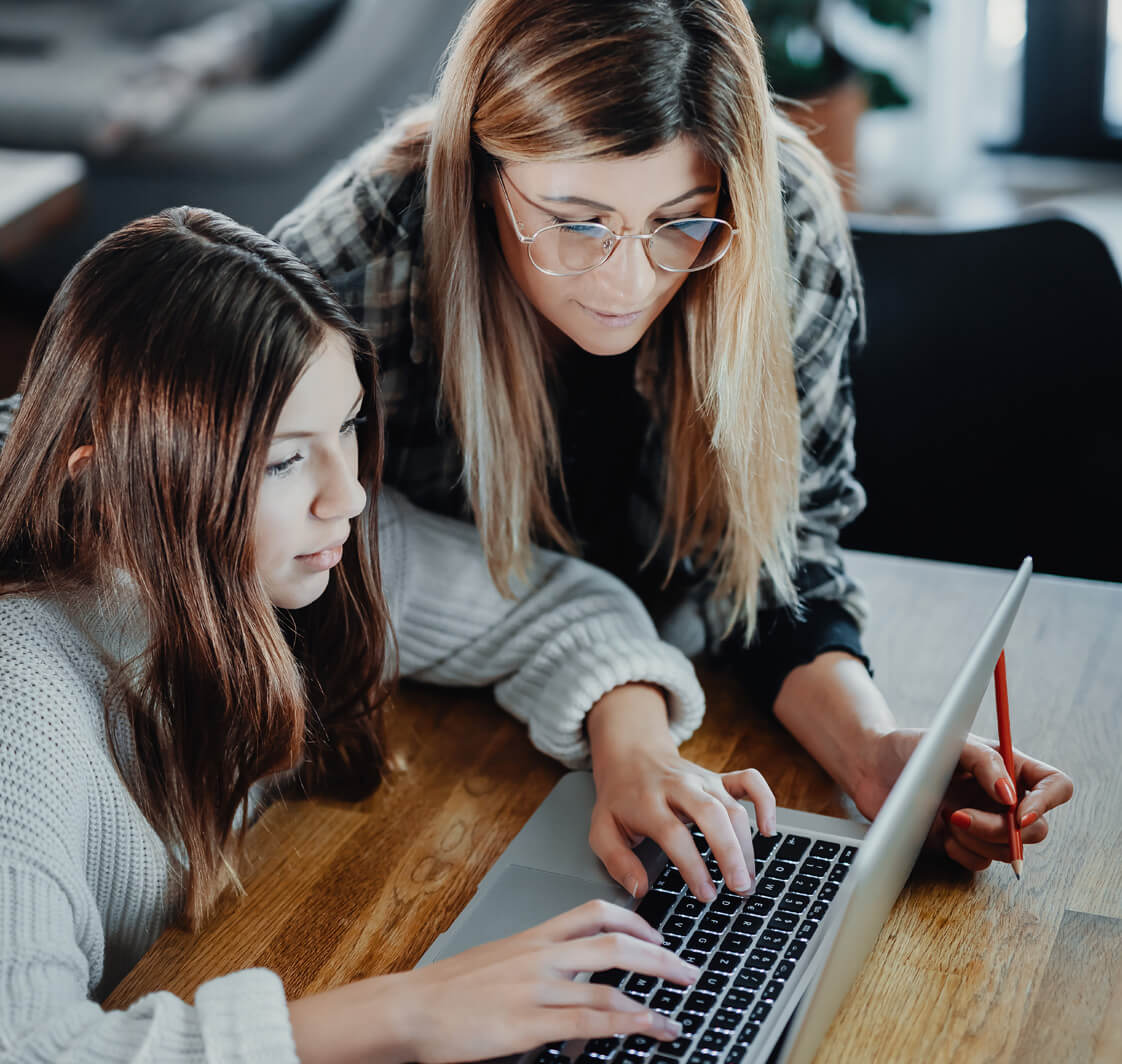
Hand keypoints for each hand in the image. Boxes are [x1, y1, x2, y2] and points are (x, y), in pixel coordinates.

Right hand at [392, 900, 693, 1062]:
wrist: (410, 1008)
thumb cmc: (450, 989)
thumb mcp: (500, 962)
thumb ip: (537, 963)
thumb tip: (570, 974)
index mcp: (534, 937)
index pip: (595, 913)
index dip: (636, 921)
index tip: (659, 936)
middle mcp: (541, 955)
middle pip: (615, 942)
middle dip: (660, 956)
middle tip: (688, 971)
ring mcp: (536, 987)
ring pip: (610, 979)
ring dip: (653, 993)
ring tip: (677, 1010)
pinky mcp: (528, 1022)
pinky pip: (588, 1017)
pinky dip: (626, 1022)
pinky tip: (646, 1028)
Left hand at [586, 684, 775, 901]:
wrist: (630, 754)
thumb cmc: (619, 799)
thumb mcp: (601, 830)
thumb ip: (617, 862)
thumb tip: (639, 888)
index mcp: (647, 802)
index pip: (674, 834)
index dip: (693, 866)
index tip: (706, 894)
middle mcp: (679, 788)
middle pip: (710, 814)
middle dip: (730, 852)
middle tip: (739, 888)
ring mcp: (702, 780)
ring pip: (732, 805)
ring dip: (746, 843)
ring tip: (747, 880)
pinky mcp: (718, 777)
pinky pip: (750, 780)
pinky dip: (765, 801)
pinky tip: (769, 830)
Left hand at [852, 729, 1073, 870]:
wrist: (872, 769)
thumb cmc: (912, 748)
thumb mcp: (950, 741)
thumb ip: (985, 762)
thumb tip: (1012, 796)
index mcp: (1010, 767)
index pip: (1055, 786)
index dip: (1047, 803)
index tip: (1017, 812)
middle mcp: (1003, 799)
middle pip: (1035, 828)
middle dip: (999, 829)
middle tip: (958, 815)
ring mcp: (985, 823)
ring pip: (1009, 850)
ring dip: (978, 840)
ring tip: (946, 817)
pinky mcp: (964, 844)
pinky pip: (981, 862)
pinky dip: (963, 852)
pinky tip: (942, 833)